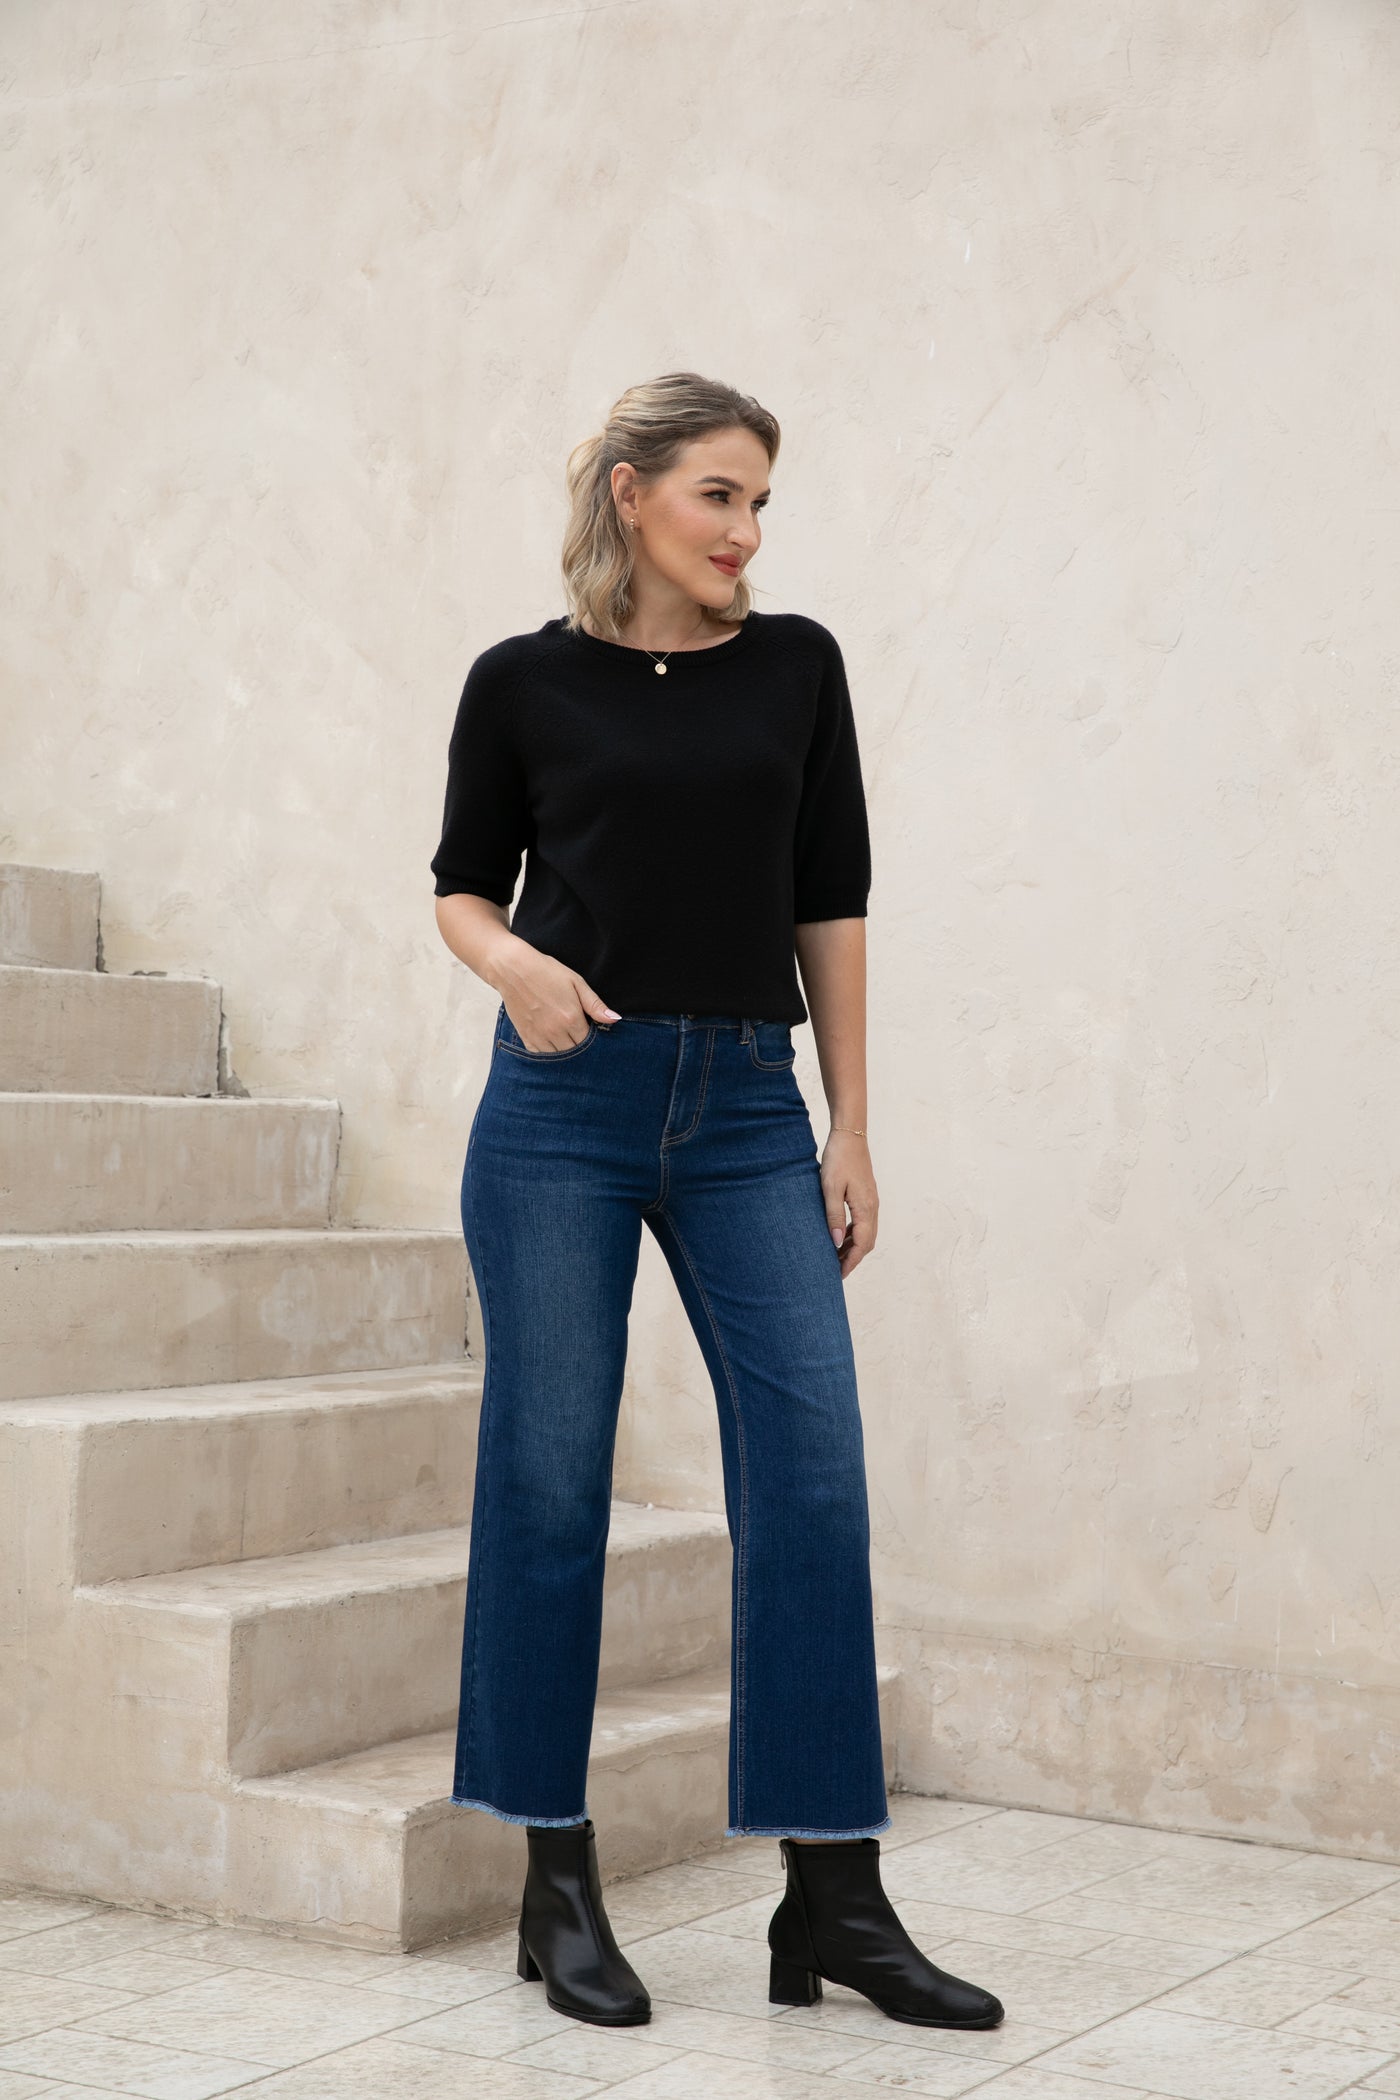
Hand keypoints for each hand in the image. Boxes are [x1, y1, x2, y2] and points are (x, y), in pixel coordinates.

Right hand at [501, 959, 619, 1053]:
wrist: (513, 969)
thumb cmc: (546, 972)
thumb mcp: (576, 983)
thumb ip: (595, 1004)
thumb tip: (614, 1019)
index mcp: (571, 1018)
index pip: (589, 1041)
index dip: (592, 1037)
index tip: (589, 1028)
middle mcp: (555, 1032)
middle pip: (575, 1052)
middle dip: (579, 1046)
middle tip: (577, 1032)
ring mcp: (539, 1036)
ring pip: (559, 1056)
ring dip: (564, 1049)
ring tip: (564, 1035)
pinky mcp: (526, 1037)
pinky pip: (541, 1055)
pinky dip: (548, 1051)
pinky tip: (550, 1038)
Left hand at [821, 1129, 876, 1277]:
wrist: (850, 1135)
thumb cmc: (838, 1159)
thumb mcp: (830, 1188)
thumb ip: (833, 1216)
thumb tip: (835, 1243)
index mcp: (865, 1208)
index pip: (861, 1245)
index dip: (850, 1262)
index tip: (838, 1275)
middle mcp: (872, 1208)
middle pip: (867, 1243)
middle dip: (852, 1258)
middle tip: (835, 1271)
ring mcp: (871, 1201)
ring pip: (866, 1233)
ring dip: (853, 1247)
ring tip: (835, 1257)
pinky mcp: (866, 1196)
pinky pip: (863, 1222)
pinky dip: (853, 1234)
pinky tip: (839, 1236)